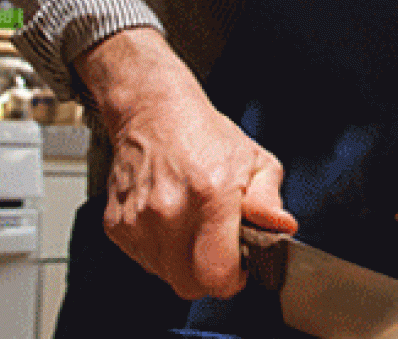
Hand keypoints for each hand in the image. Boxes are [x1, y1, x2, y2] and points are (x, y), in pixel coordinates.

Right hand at [78, 28, 297, 299]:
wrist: (154, 113)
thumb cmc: (205, 135)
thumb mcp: (255, 160)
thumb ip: (269, 200)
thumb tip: (282, 227)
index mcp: (210, 195)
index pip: (218, 275)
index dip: (234, 278)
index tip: (240, 266)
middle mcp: (170, 211)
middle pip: (190, 285)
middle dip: (210, 275)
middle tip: (220, 250)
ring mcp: (138, 221)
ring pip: (165, 276)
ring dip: (184, 263)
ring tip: (194, 229)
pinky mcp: (116, 226)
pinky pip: (144, 261)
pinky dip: (161, 252)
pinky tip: (171, 223)